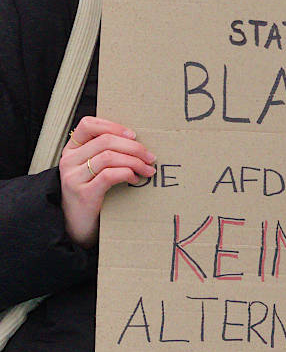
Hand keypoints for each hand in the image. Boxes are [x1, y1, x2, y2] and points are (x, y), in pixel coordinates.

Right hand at [60, 116, 155, 248]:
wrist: (77, 227)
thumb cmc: (90, 193)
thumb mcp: (92, 170)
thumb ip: (104, 153)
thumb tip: (136, 141)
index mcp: (71, 150)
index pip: (88, 124)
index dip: (113, 126)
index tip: (134, 135)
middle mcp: (69, 161)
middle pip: (105, 140)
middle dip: (133, 147)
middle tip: (150, 156)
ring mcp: (74, 177)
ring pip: (109, 156)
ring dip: (134, 161)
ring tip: (146, 169)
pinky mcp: (83, 194)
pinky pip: (109, 175)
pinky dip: (127, 173)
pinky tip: (134, 179)